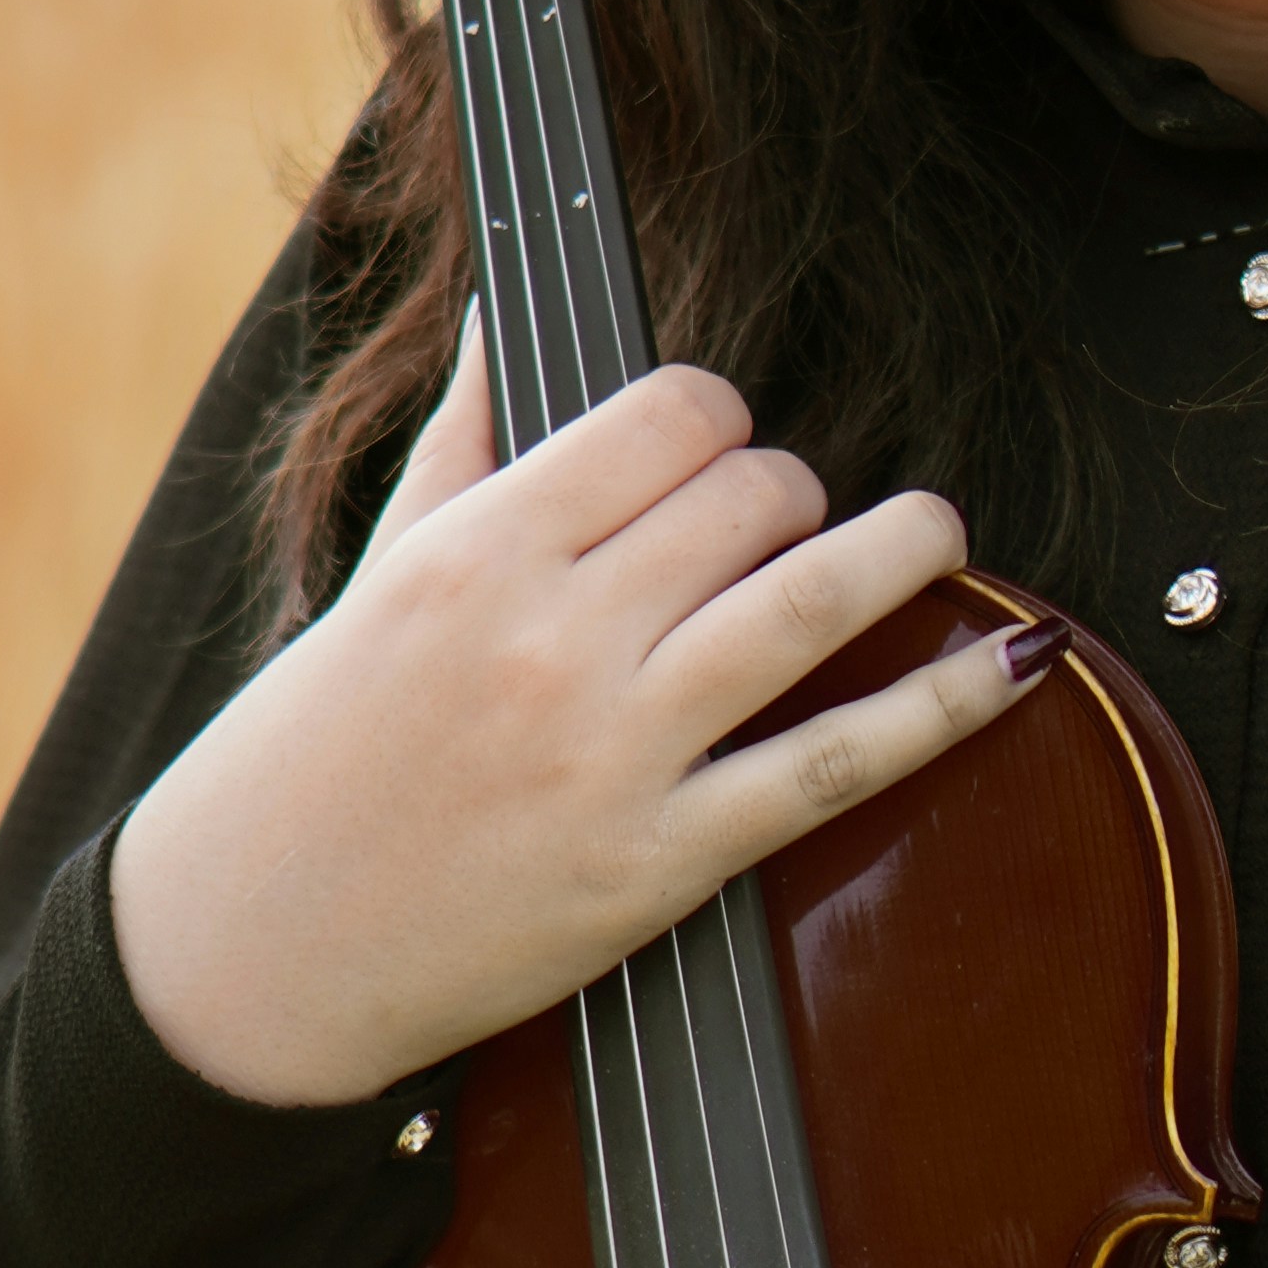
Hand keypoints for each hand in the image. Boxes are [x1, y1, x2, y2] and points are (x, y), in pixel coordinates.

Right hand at [109, 318, 1039, 1106]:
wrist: (248, 951)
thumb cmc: (309, 755)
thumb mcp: (378, 572)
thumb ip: (461, 439)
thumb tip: (499, 316)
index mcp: (479, 551)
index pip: (666, 416)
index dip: (717, 418)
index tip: (719, 448)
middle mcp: (554, 638)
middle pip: (751, 496)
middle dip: (788, 490)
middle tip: (785, 519)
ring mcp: (616, 752)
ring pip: (810, 600)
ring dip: (905, 547)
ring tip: (937, 531)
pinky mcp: (661, 863)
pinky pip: (840, 764)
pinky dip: (948, 707)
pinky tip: (1019, 662)